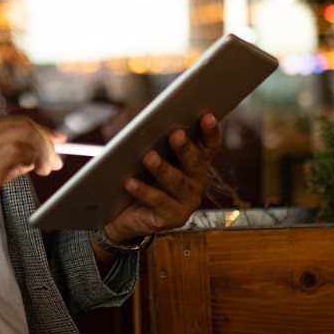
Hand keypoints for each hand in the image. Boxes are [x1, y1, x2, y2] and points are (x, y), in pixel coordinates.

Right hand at [0, 116, 62, 281]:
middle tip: (56, 160)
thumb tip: (27, 157)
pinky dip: (34, 158)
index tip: (53, 140)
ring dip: (43, 150)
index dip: (36, 130)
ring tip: (47, 169)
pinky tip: (34, 171)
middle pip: (21, 123)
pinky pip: (21, 150)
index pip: (9, 121)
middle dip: (45, 140)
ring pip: (25, 133)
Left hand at [98, 113, 222, 245]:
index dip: (210, 130)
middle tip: (176, 134)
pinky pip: (158, 202)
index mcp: (196, 161)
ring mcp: (187, 201)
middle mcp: (197, 181)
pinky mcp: (172, 217)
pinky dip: (143, 191)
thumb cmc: (139, 174)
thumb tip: (142, 121)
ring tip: (149, 157)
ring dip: (163, 169)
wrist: (123, 213)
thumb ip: (150, 136)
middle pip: (195, 162)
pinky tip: (130, 182)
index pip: (210, 144)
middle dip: (185, 148)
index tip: (206, 116)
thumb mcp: (145, 152)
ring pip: (177, 183)